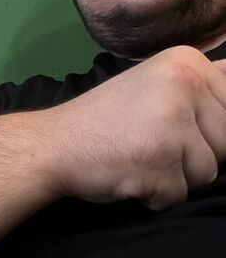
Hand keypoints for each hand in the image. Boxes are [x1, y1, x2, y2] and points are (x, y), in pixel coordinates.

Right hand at [39, 45, 225, 210]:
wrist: (50, 145)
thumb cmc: (104, 121)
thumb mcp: (156, 84)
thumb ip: (203, 84)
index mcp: (186, 61)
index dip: (203, 130)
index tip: (162, 126)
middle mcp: (184, 84)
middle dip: (192, 156)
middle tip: (148, 144)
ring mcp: (171, 122)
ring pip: (208, 172)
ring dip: (174, 178)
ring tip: (137, 159)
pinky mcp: (158, 160)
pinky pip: (179, 195)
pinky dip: (153, 196)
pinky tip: (127, 175)